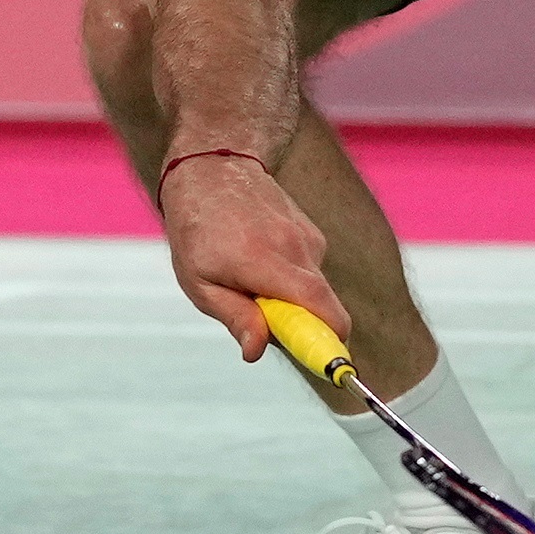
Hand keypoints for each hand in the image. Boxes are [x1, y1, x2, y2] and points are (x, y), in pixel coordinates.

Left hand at [159, 154, 349, 360]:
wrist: (214, 167)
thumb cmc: (198, 230)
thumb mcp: (199, 282)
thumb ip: (235, 317)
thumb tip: (257, 351)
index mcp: (264, 261)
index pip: (319, 306)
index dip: (331, 340)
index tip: (336, 367)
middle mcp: (295, 247)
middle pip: (323, 306)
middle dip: (304, 327)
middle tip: (264, 322)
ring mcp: (309, 238)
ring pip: (314, 292)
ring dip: (290, 301)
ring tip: (248, 279)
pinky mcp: (314, 234)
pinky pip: (310, 273)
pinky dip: (291, 281)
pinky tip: (259, 259)